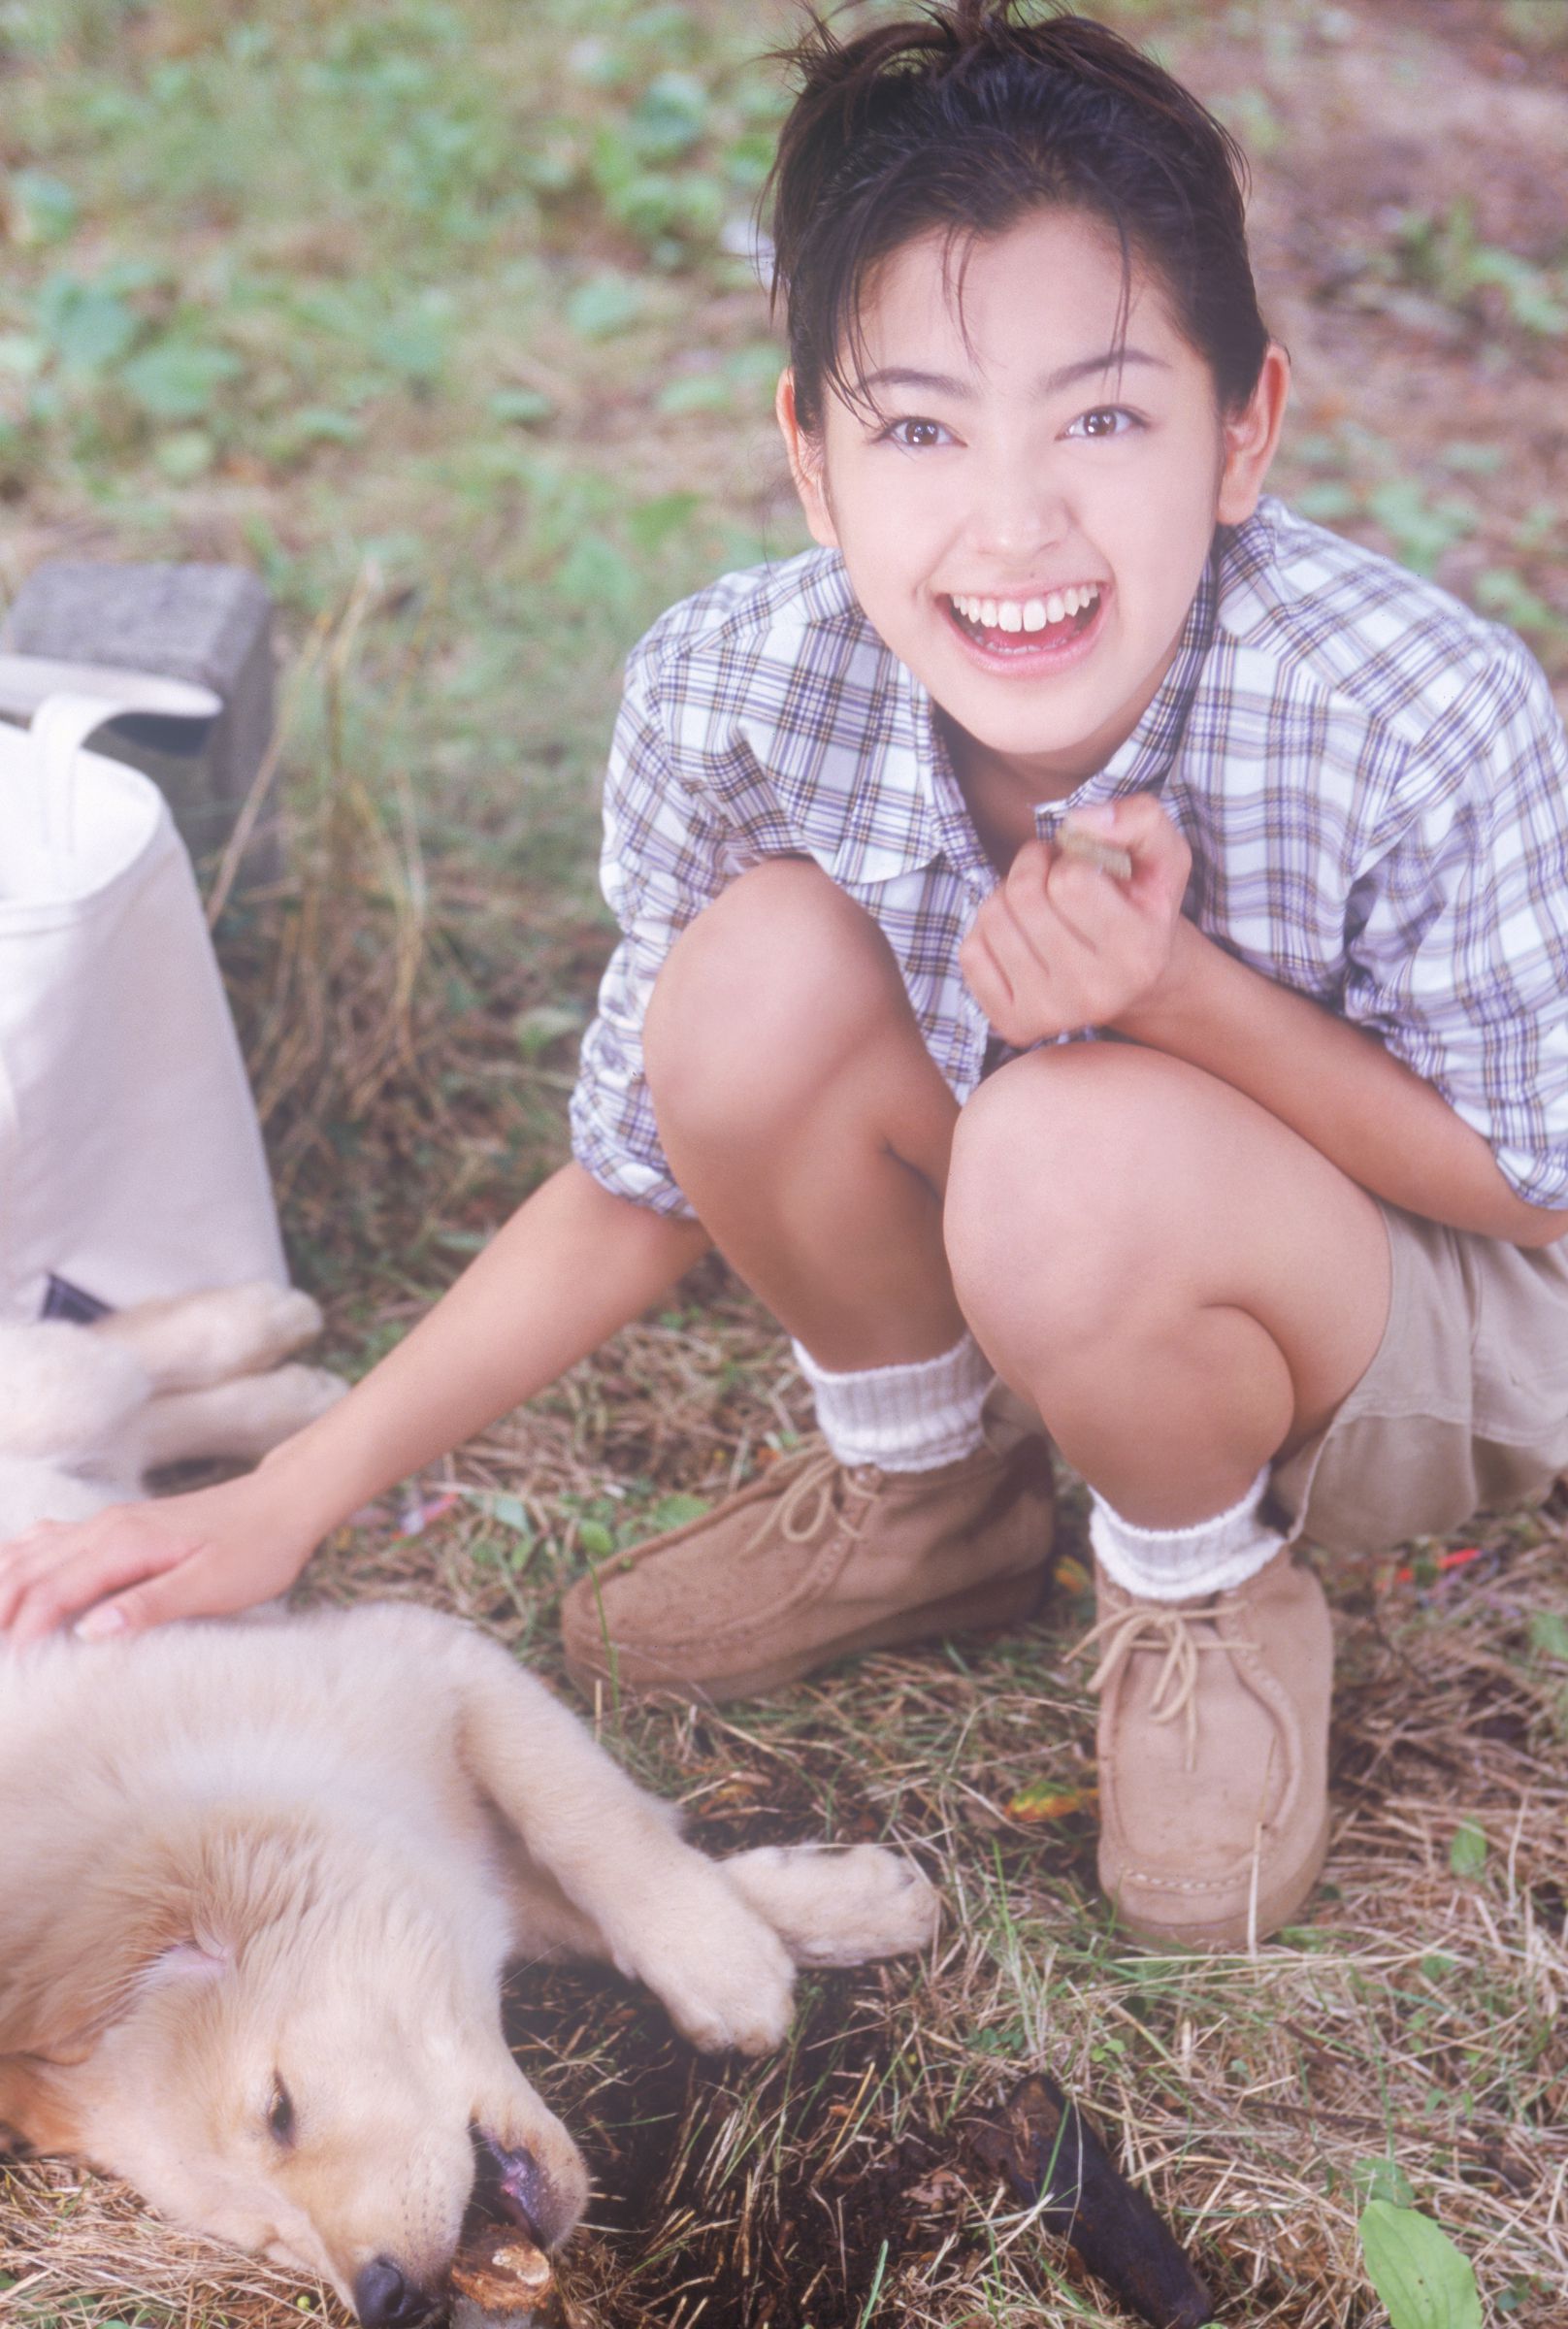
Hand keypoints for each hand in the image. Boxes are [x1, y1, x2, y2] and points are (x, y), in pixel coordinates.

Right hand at [0, 1472, 318, 1647]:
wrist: (284, 1503)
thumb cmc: (257, 1548)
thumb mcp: (212, 1584)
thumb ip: (149, 1606)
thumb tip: (88, 1632)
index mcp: (123, 1544)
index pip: (51, 1591)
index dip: (23, 1633)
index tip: (13, 1673)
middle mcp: (104, 1527)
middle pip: (27, 1570)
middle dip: (1, 1613)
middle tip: (1, 1660)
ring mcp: (107, 1523)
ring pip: (31, 1551)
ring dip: (3, 1588)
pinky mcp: (117, 1527)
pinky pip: (50, 1540)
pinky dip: (21, 1563)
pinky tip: (13, 1582)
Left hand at [960, 795, 1191, 1045]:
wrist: (1136, 982)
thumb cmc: (1143, 907)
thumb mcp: (1165, 856)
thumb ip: (1139, 820)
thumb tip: (1077, 821)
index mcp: (1138, 953)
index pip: (1069, 879)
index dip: (1070, 856)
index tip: (1085, 866)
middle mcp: (1095, 993)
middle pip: (1024, 896)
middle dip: (1034, 867)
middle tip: (1054, 875)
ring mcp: (1051, 1014)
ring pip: (993, 918)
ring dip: (1009, 893)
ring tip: (1039, 902)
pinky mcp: (1014, 1025)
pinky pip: (971, 952)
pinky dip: (988, 929)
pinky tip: (1020, 934)